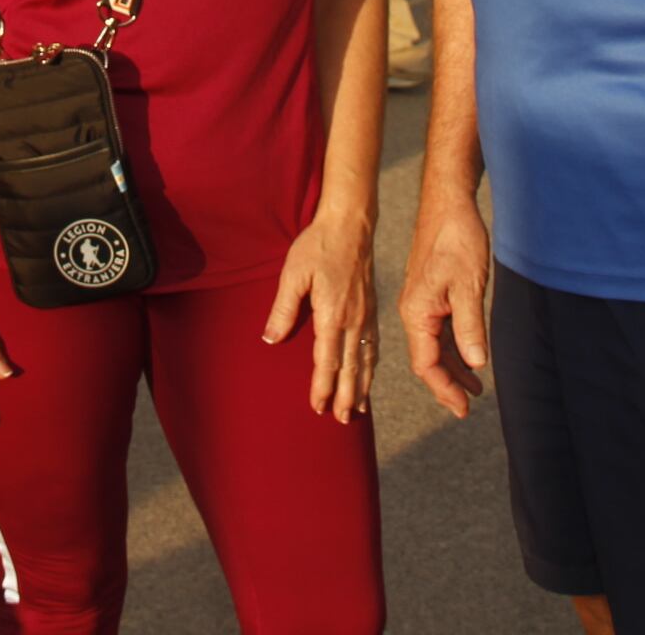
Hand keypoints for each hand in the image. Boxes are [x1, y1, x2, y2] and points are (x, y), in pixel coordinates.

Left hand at [265, 206, 376, 421]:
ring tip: (358, 410)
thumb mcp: (293, 274)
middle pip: (350, 367)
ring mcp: (366, 315)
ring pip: (365, 360)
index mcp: (333, 314)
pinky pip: (374, 346)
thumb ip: (283, 308)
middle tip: (341, 420)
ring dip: (362, 387)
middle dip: (346, 396)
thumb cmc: (317, 246)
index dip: (323, 386)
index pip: (328, 360)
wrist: (350, 224)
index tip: (318, 407)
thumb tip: (270, 340)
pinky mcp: (371, 308)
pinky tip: (369, 376)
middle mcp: (354, 320)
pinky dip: (372, 366)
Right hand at [398, 190, 491, 417]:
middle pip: (428, 359)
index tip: (463, 408)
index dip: (444, 389)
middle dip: (448, 384)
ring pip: (436, 345)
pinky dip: (456, 346)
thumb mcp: (469, 286)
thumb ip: (470, 327)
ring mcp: (422, 302)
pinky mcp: (433, 293)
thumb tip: (476, 364)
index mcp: (416, 312)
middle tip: (469, 405)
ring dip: (455, 367)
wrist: (449, 203)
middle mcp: (414, 311)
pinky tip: (471, 355)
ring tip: (476, 386)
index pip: (426, 363)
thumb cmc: (456, 239)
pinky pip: (441, 329)